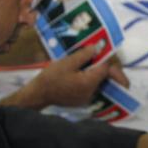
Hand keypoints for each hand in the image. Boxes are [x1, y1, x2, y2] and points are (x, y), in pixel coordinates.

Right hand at [1, 45, 121, 109]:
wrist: (39, 95)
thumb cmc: (51, 78)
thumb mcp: (66, 63)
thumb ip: (83, 55)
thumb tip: (97, 47)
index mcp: (89, 82)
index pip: (106, 69)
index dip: (105, 58)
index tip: (99, 51)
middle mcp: (92, 92)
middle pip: (107, 78)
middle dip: (108, 68)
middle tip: (102, 57)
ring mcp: (88, 98)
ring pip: (101, 83)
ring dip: (99, 73)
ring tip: (92, 61)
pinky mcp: (83, 100)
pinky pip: (93, 88)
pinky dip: (92, 79)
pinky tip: (84, 71)